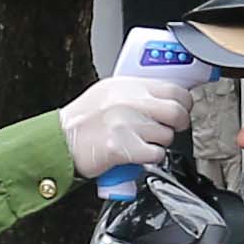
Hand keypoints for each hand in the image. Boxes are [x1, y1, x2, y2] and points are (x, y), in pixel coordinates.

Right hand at [61, 75, 194, 178]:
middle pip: (176, 111)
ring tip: (142, 142)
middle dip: (180, 123)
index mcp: (126, 85)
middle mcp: (127, 102)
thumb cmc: (82, 122)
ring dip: (160, 142)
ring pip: (167, 135)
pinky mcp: (123, 147)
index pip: (173, 88)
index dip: (184, 102)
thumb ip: (135, 93)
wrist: (59, 143)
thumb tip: (165, 97)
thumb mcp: (107, 94)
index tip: (182, 109)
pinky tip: (137, 154)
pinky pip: (156, 155)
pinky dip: (151, 158)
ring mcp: (126, 124)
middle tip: (171, 129)